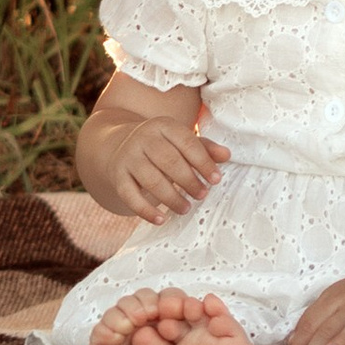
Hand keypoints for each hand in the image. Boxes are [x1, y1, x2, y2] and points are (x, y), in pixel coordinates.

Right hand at [77, 79, 226, 222]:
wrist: (119, 145)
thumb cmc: (161, 146)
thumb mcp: (180, 140)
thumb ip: (204, 148)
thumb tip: (227, 155)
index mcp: (163, 125)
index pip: (187, 142)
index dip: (203, 162)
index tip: (216, 180)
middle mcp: (144, 138)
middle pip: (169, 161)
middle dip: (189, 181)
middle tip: (203, 195)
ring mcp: (128, 157)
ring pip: (151, 179)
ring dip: (171, 197)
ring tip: (186, 208)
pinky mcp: (118, 176)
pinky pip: (130, 196)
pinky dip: (146, 210)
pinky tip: (161, 219)